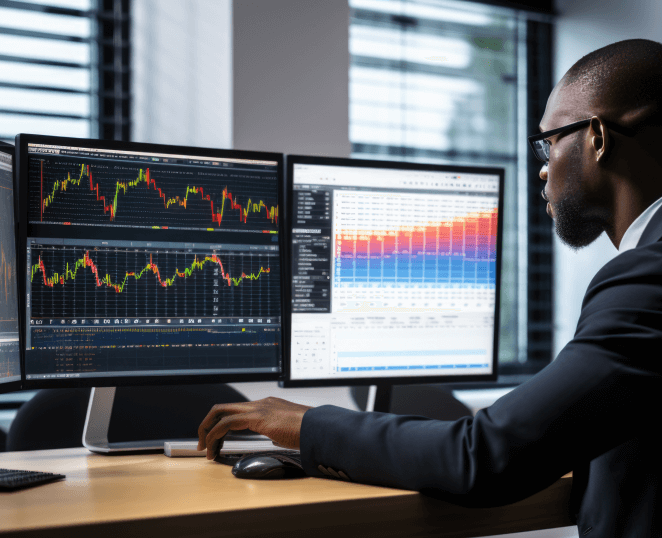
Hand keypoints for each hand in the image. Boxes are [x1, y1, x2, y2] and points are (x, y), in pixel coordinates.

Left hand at [197, 397, 312, 459]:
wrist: (319, 427)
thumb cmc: (309, 431)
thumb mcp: (290, 431)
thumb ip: (279, 432)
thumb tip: (275, 439)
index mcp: (268, 406)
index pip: (237, 411)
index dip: (221, 424)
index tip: (217, 440)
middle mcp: (260, 403)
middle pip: (222, 407)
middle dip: (206, 424)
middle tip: (202, 442)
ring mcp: (258, 408)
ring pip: (220, 412)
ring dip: (207, 431)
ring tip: (204, 449)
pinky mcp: (257, 416)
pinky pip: (226, 423)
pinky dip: (214, 435)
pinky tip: (213, 449)